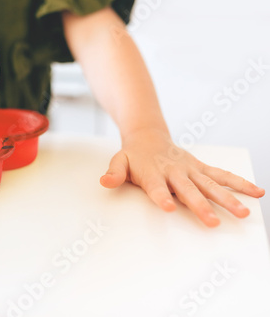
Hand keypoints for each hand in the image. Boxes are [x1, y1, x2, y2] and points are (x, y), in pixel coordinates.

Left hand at [100, 128, 265, 226]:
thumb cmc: (133, 155)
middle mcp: (174, 172)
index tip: (170, 208)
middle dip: (200, 206)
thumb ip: (114, 173)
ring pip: (210, 185)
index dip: (162, 197)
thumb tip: (104, 181)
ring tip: (243, 212)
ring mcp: (190, 170)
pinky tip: (256, 192)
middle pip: (188, 190)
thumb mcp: (119, 162)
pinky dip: (239, 183)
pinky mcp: (200, 168)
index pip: (157, 188)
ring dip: (227, 198)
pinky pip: (222, 176)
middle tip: (212, 222)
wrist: (148, 137)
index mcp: (153, 173)